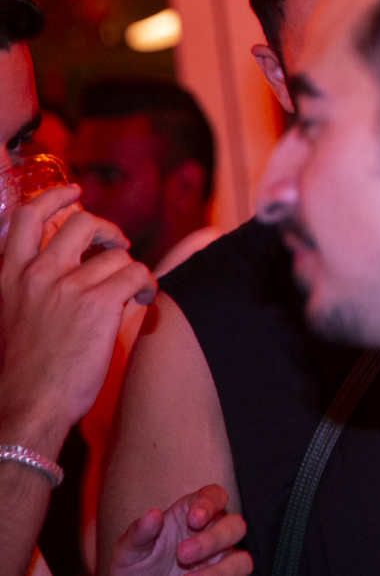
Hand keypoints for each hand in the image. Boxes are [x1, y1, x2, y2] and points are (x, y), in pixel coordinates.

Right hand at [0, 184, 156, 454]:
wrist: (30, 406)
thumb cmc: (26, 372)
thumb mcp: (13, 318)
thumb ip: (32, 289)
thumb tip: (66, 270)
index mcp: (9, 278)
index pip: (24, 219)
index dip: (53, 198)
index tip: (74, 192)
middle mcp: (36, 275)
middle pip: (80, 222)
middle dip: (107, 229)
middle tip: (117, 245)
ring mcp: (68, 287)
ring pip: (117, 255)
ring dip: (130, 272)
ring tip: (130, 295)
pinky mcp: (99, 302)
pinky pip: (138, 275)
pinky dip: (147, 287)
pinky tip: (141, 304)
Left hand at [108, 484, 251, 575]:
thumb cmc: (135, 565)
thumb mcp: (129, 549)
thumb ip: (139, 532)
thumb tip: (152, 514)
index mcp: (192, 513)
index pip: (214, 495)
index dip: (210, 503)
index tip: (194, 519)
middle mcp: (212, 532)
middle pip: (235, 524)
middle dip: (213, 539)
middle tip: (182, 554)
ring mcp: (220, 558)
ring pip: (241, 557)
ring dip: (220, 569)